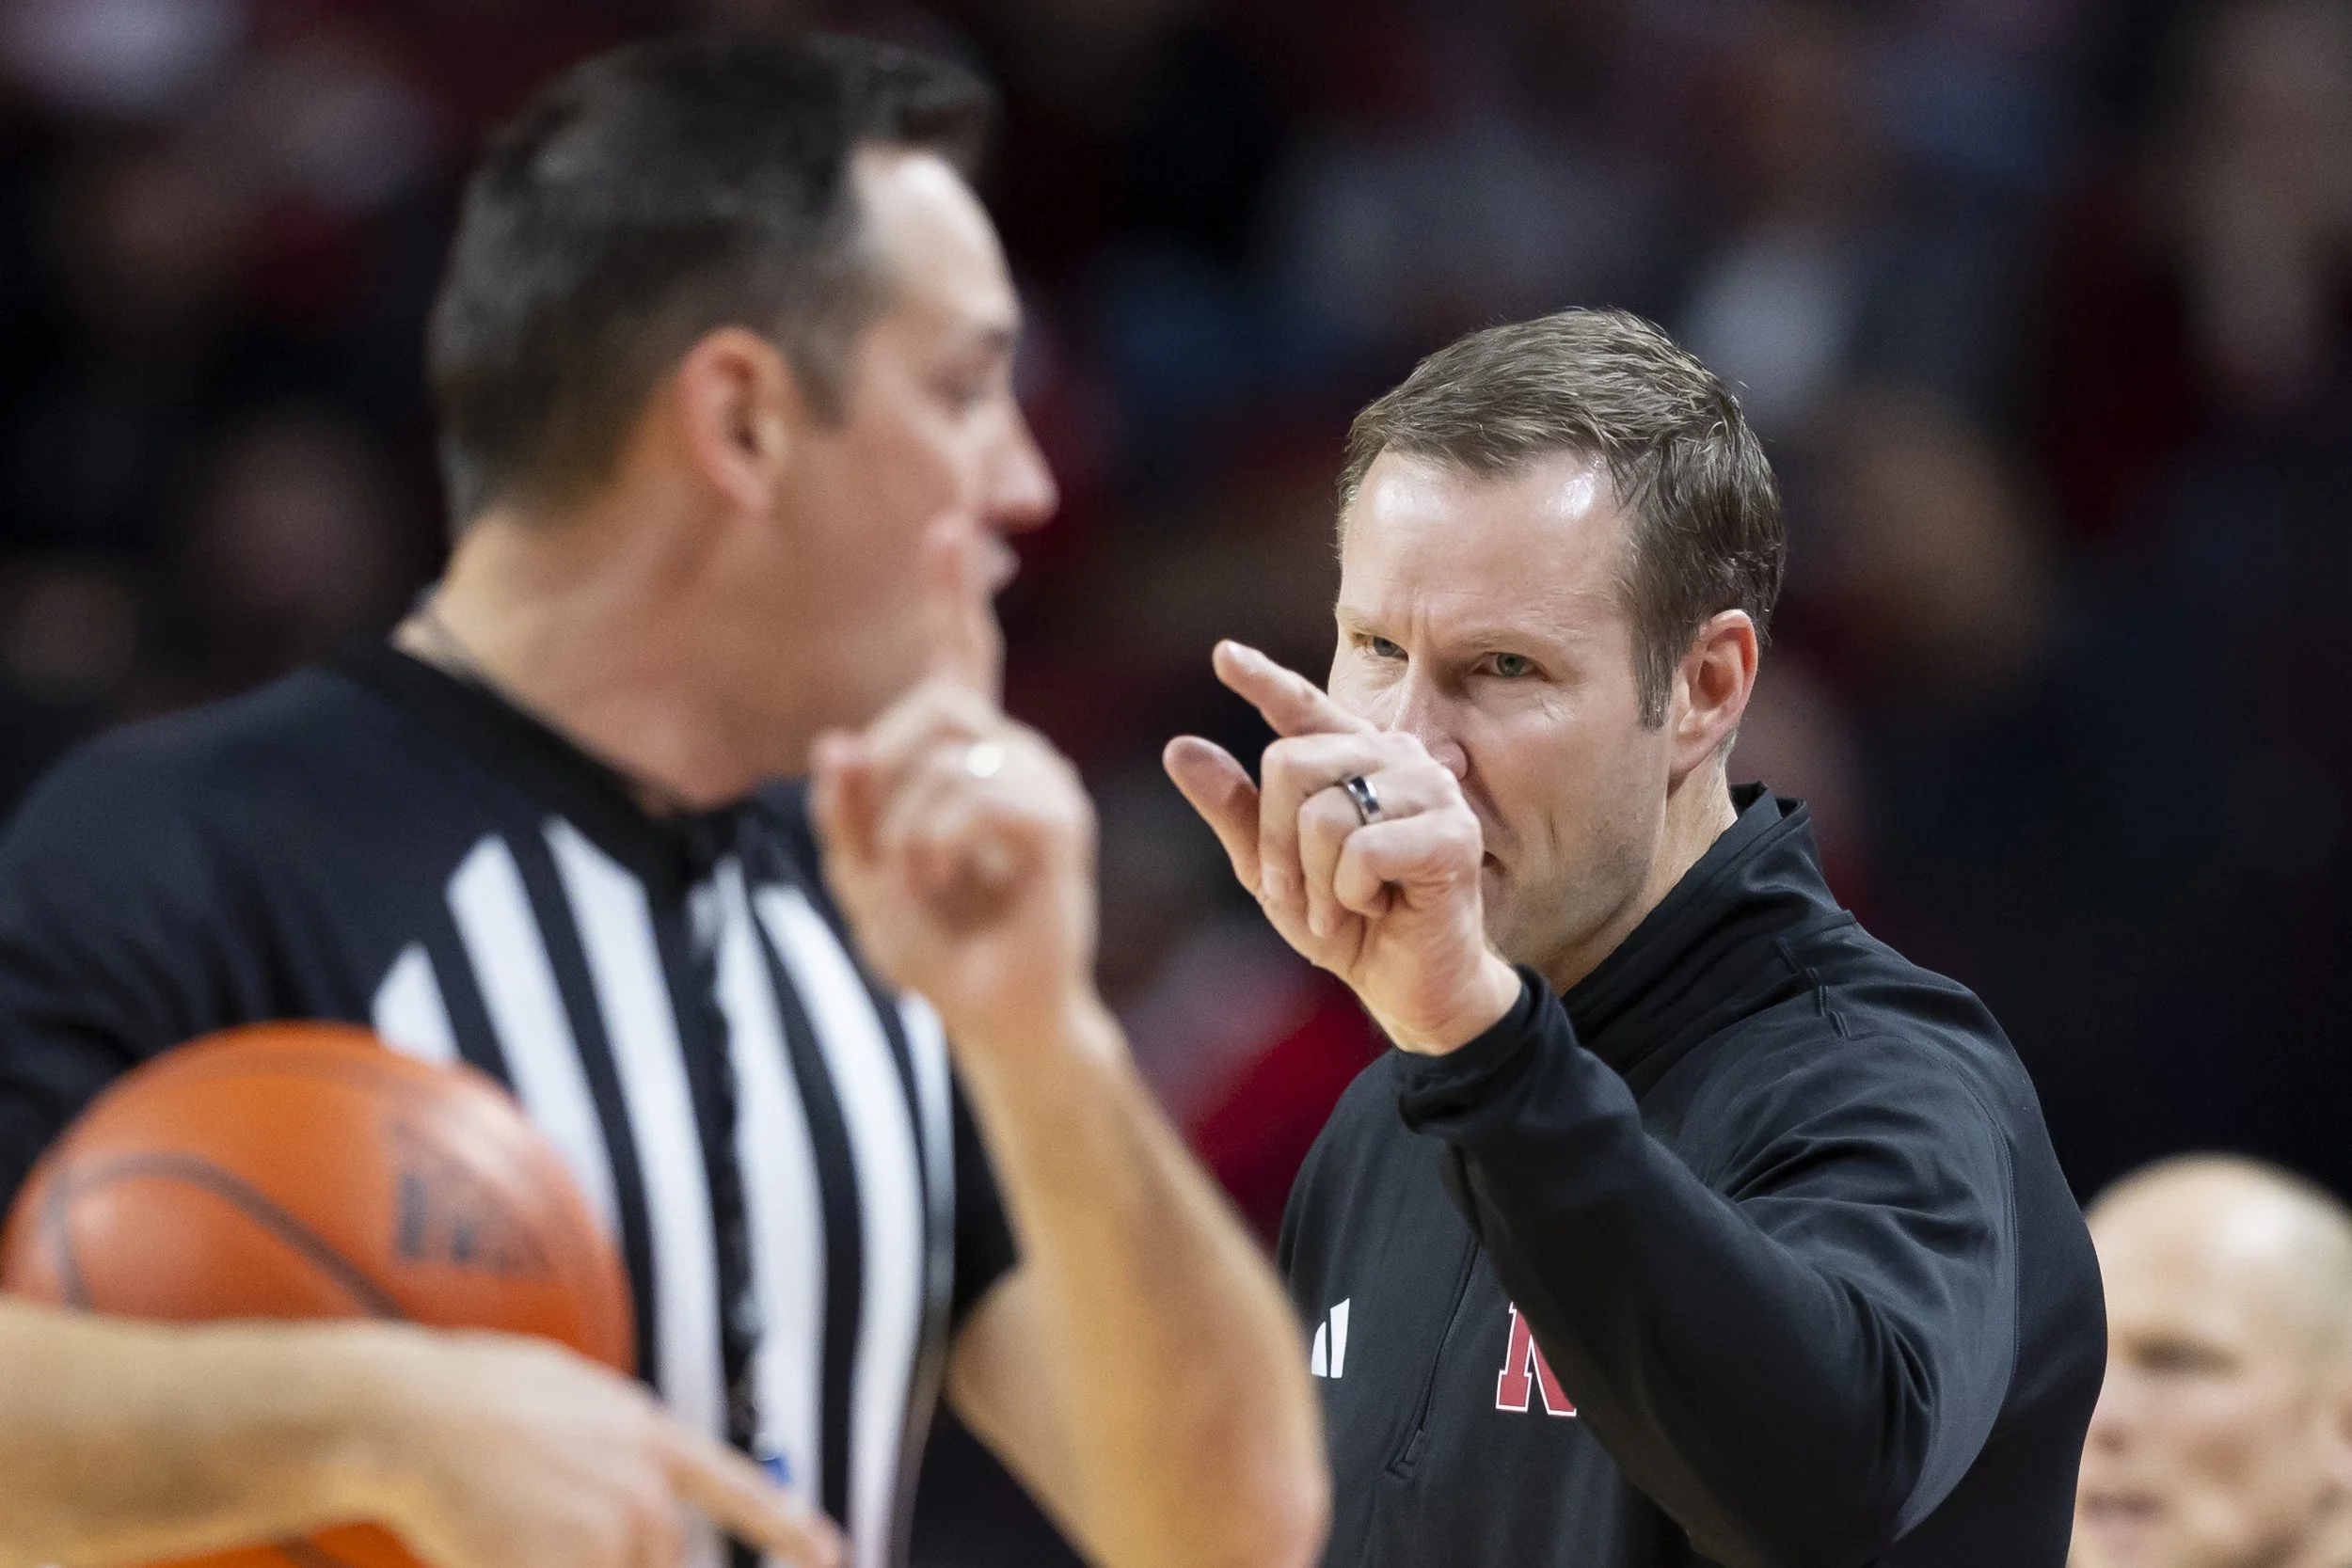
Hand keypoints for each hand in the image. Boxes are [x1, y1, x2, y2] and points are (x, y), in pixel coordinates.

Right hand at [364, 1327, 840, 1567]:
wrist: (411, 1415)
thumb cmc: (470, 1394)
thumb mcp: (567, 1388)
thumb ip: (614, 1431)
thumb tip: (634, 1458)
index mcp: (647, 1434)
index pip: (738, 1490)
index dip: (788, 1528)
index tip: (833, 1553)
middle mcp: (641, 1486)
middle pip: (662, 1558)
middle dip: (623, 1559)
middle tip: (552, 1528)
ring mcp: (605, 1532)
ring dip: (579, 1558)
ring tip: (515, 1522)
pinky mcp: (563, 1564)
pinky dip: (538, 1561)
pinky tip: (500, 1540)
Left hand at [809, 520, 1099, 1054]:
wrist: (995, 1015)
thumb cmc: (933, 947)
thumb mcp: (861, 876)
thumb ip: (845, 812)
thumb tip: (835, 740)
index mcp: (970, 755)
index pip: (962, 660)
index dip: (952, 596)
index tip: (951, 527)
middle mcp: (1016, 753)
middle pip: (934, 706)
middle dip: (883, 777)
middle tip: (881, 855)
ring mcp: (1044, 783)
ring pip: (949, 754)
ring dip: (907, 826)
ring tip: (921, 881)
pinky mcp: (1059, 823)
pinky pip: (980, 797)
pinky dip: (939, 841)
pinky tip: (944, 881)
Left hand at [1163, 641, 1520, 1053]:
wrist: (1409, 988)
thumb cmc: (1347, 925)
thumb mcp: (1272, 870)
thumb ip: (1235, 809)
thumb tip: (1180, 747)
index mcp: (1356, 757)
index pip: (1303, 707)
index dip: (1265, 680)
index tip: (1224, 656)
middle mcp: (1397, 758)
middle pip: (1290, 763)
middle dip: (1276, 845)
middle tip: (1297, 894)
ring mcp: (1431, 790)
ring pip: (1324, 814)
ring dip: (1316, 882)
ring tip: (1343, 909)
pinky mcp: (1452, 834)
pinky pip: (1361, 851)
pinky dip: (1351, 895)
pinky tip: (1379, 908)